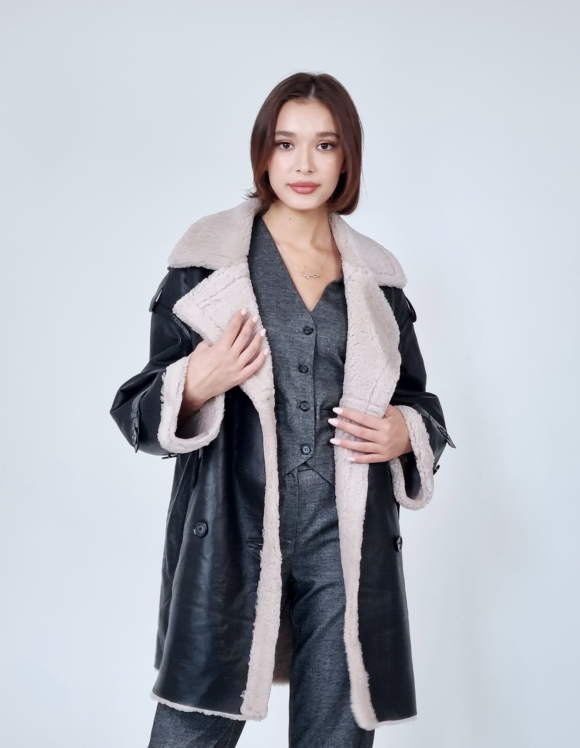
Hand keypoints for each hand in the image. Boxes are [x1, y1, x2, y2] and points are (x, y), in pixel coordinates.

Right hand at [178, 309, 268, 424]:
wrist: (194, 388)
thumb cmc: (195, 368)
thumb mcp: (200, 350)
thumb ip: (211, 342)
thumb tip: (219, 338)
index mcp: (221, 347)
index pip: (232, 329)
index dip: (238, 319)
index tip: (243, 311)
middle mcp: (231, 356)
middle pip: (244, 337)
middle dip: (250, 325)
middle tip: (255, 317)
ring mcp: (237, 367)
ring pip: (251, 350)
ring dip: (258, 339)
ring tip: (263, 331)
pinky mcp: (240, 377)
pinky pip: (253, 367)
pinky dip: (261, 359)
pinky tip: (266, 351)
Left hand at [328, 404, 411, 463]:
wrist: (414, 439)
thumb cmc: (402, 423)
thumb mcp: (394, 412)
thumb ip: (381, 407)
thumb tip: (365, 400)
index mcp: (385, 424)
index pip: (363, 419)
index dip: (350, 414)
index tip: (337, 410)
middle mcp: (383, 437)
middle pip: (360, 432)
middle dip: (344, 426)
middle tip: (331, 421)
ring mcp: (382, 449)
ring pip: (362, 447)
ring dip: (346, 444)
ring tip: (333, 440)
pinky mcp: (383, 457)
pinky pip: (369, 459)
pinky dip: (359, 459)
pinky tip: (347, 458)